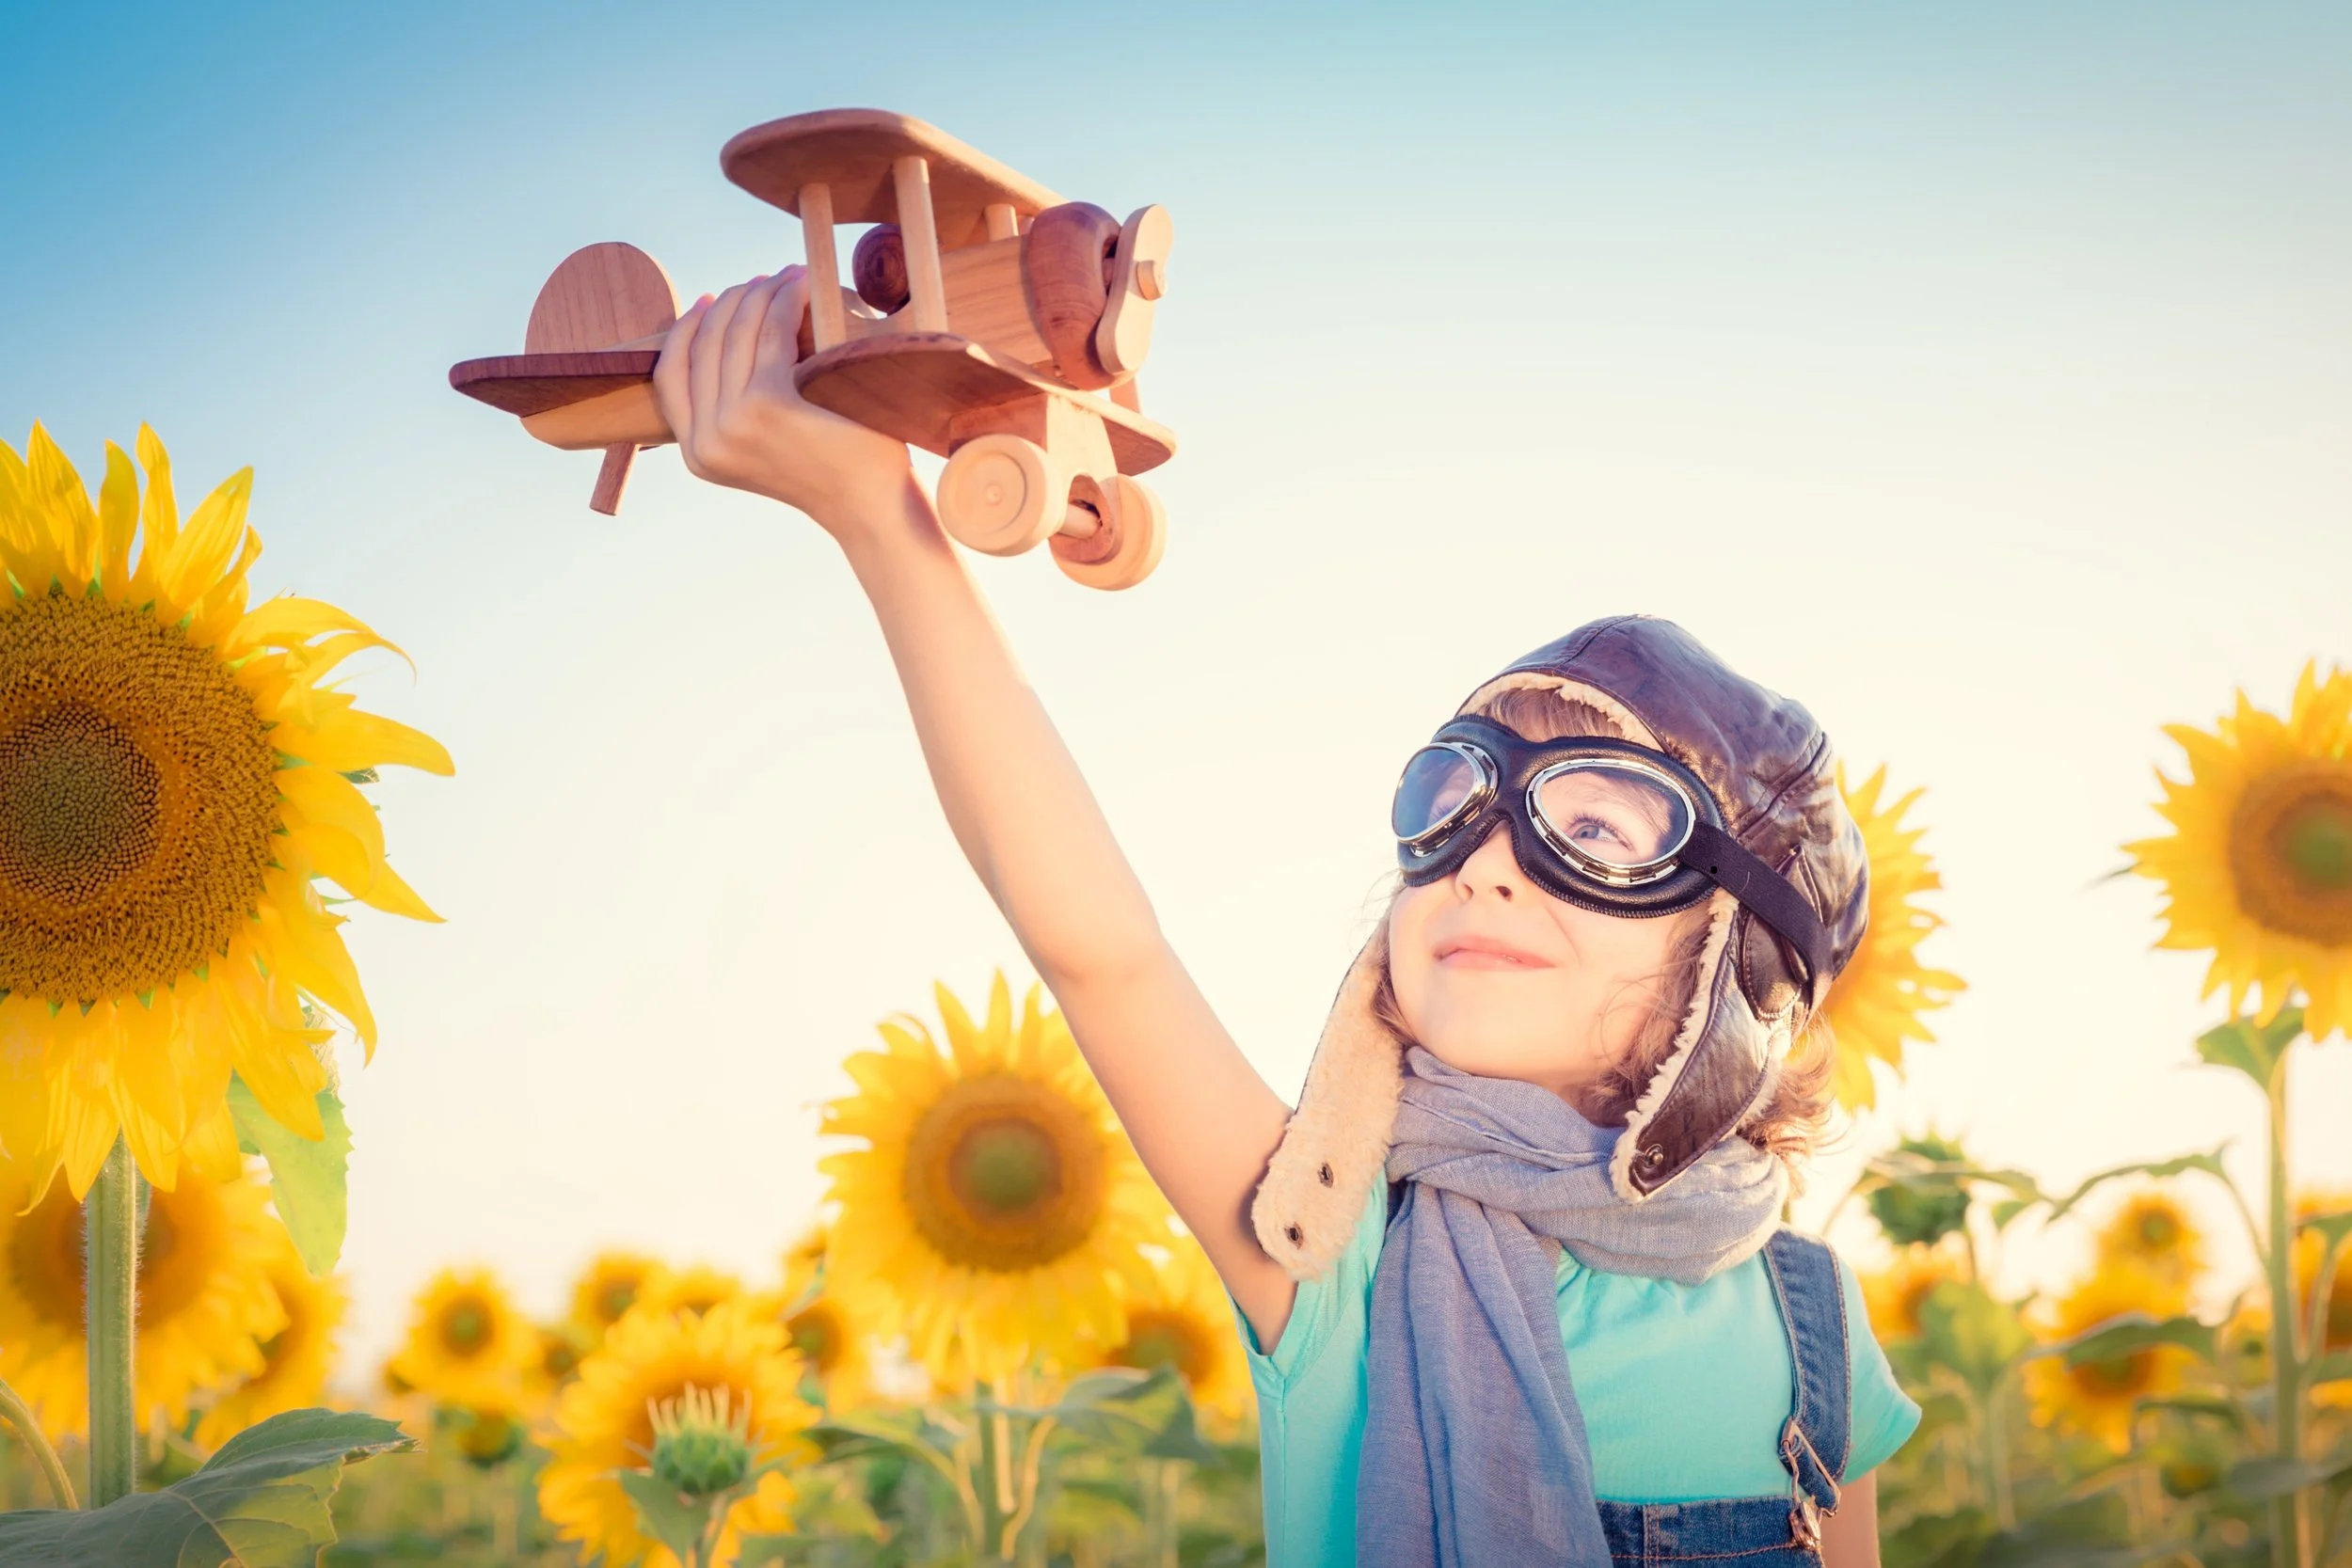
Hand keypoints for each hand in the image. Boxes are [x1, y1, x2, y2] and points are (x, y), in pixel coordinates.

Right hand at [652, 267, 916, 535]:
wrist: (871, 507)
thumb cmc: (829, 470)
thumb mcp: (762, 445)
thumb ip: (732, 409)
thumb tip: (717, 336)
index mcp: (697, 453)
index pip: (671, 374)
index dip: (688, 328)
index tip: (712, 298)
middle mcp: (705, 441)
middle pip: (703, 344)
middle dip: (732, 301)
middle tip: (763, 280)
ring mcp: (731, 423)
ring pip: (735, 332)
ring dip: (761, 293)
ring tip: (787, 277)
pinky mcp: (766, 405)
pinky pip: (770, 332)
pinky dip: (785, 301)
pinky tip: (802, 284)